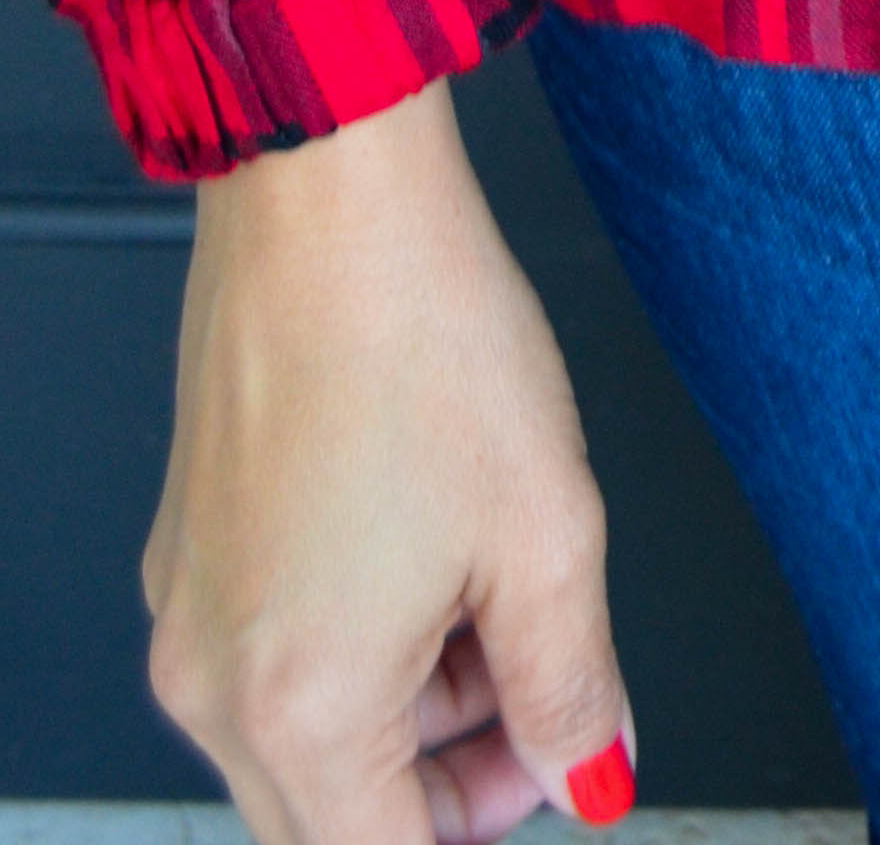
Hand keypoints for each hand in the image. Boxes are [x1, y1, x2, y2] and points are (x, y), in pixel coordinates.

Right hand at [144, 77, 634, 844]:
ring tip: (495, 588)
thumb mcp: (546, 532)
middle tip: (545, 689)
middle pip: (332, 818)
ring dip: (409, 711)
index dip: (486, 825)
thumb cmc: (420, 336)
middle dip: (450, 781)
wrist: (329, 199)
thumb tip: (590, 771)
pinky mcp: (189, 548)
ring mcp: (186, 611)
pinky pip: (271, 657)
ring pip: (303, 740)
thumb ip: (572, 686)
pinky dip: (356, 644)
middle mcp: (214, 676)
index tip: (553, 767)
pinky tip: (428, 549)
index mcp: (296, 703)